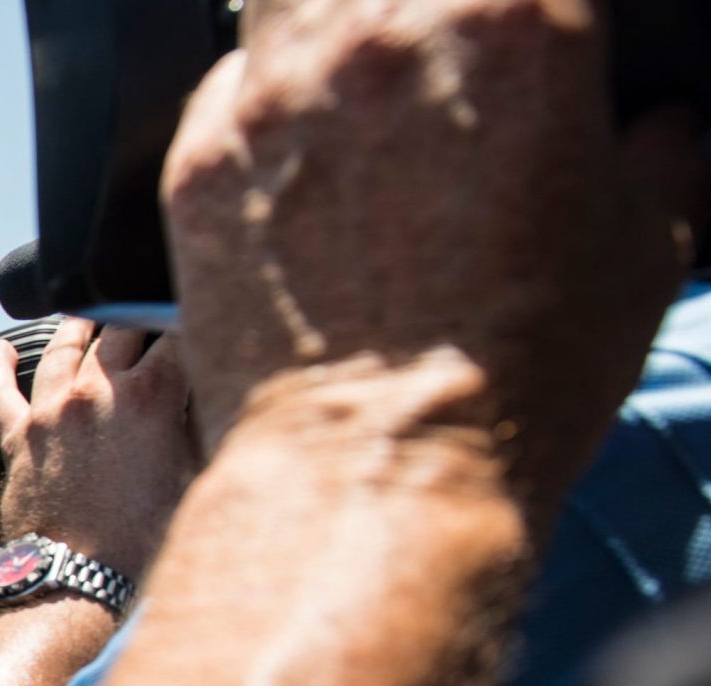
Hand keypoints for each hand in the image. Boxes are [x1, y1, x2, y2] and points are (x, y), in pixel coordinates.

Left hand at [0, 318, 194, 577]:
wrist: (75, 579)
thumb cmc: (139, 543)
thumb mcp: (193, 480)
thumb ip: (197, 429)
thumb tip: (204, 401)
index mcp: (150, 396)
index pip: (178, 336)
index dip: (191, 326)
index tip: (196, 324)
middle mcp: (96, 391)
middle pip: (121, 328)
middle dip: (140, 317)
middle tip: (150, 317)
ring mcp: (52, 410)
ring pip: (63, 347)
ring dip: (80, 326)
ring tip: (89, 314)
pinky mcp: (19, 437)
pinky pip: (0, 390)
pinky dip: (0, 366)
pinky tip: (1, 350)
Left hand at [163, 0, 701, 508]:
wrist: (379, 466)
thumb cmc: (515, 373)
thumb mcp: (650, 245)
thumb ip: (659, 150)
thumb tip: (660, 127)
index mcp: (512, 26)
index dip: (536, 9)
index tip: (534, 39)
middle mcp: (380, 41)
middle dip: (427, 15)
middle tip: (444, 65)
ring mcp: (277, 97)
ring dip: (335, 22)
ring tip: (364, 76)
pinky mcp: (200, 162)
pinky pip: (226, 80)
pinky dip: (263, 94)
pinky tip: (298, 144)